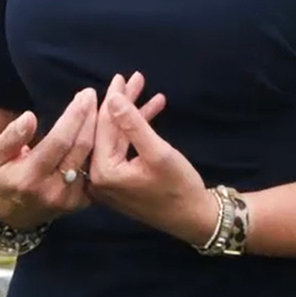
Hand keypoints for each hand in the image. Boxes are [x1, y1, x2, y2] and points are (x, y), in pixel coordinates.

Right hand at [0, 74, 158, 231]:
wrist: (13, 214)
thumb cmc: (3, 175)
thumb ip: (12, 136)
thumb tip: (30, 117)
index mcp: (31, 176)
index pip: (59, 141)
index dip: (75, 117)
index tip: (86, 94)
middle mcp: (54, 190)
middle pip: (82, 148)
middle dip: (95, 118)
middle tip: (108, 92)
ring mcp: (71, 199)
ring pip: (95, 158)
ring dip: (112, 130)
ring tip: (124, 103)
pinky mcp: (82, 203)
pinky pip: (97, 169)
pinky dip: (113, 149)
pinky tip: (123, 127)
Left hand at [86, 72, 213, 243]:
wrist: (197, 220)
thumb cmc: (179, 188)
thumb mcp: (158, 152)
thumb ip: (134, 124)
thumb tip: (112, 97)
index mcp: (103, 172)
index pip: (103, 127)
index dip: (114, 99)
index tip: (121, 76)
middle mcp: (98, 178)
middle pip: (108, 131)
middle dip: (123, 103)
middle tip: (134, 78)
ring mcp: (108, 181)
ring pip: (118, 137)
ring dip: (133, 114)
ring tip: (146, 89)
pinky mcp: (120, 181)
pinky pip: (125, 149)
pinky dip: (138, 131)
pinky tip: (153, 110)